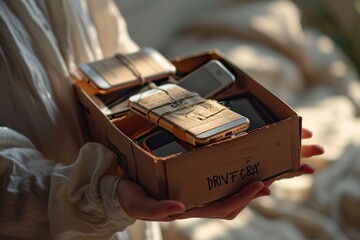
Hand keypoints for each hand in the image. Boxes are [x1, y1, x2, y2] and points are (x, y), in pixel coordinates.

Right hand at [117, 128, 323, 220]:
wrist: (129, 188)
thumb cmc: (134, 196)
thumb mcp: (141, 204)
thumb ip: (157, 209)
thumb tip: (178, 207)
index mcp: (194, 206)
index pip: (225, 206)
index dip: (244, 197)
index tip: (263, 184)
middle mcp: (207, 196)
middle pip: (246, 189)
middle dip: (277, 177)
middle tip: (306, 165)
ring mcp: (209, 184)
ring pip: (246, 176)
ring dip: (273, 167)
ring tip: (298, 155)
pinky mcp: (206, 172)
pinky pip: (235, 168)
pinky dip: (253, 162)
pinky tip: (267, 155)